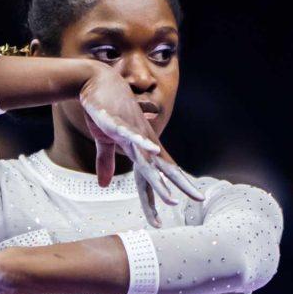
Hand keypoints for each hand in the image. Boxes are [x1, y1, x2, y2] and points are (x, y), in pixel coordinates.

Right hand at [78, 70, 203, 227]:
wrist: (94, 81)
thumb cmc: (102, 110)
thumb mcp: (104, 140)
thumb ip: (105, 163)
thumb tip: (103, 185)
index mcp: (138, 149)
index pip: (151, 177)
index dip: (160, 194)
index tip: (170, 211)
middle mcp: (141, 143)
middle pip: (161, 170)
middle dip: (179, 186)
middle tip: (198, 199)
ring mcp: (132, 132)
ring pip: (148, 160)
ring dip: (159, 179)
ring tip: (172, 196)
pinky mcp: (118, 122)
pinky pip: (132, 135)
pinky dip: (142, 144)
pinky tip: (154, 152)